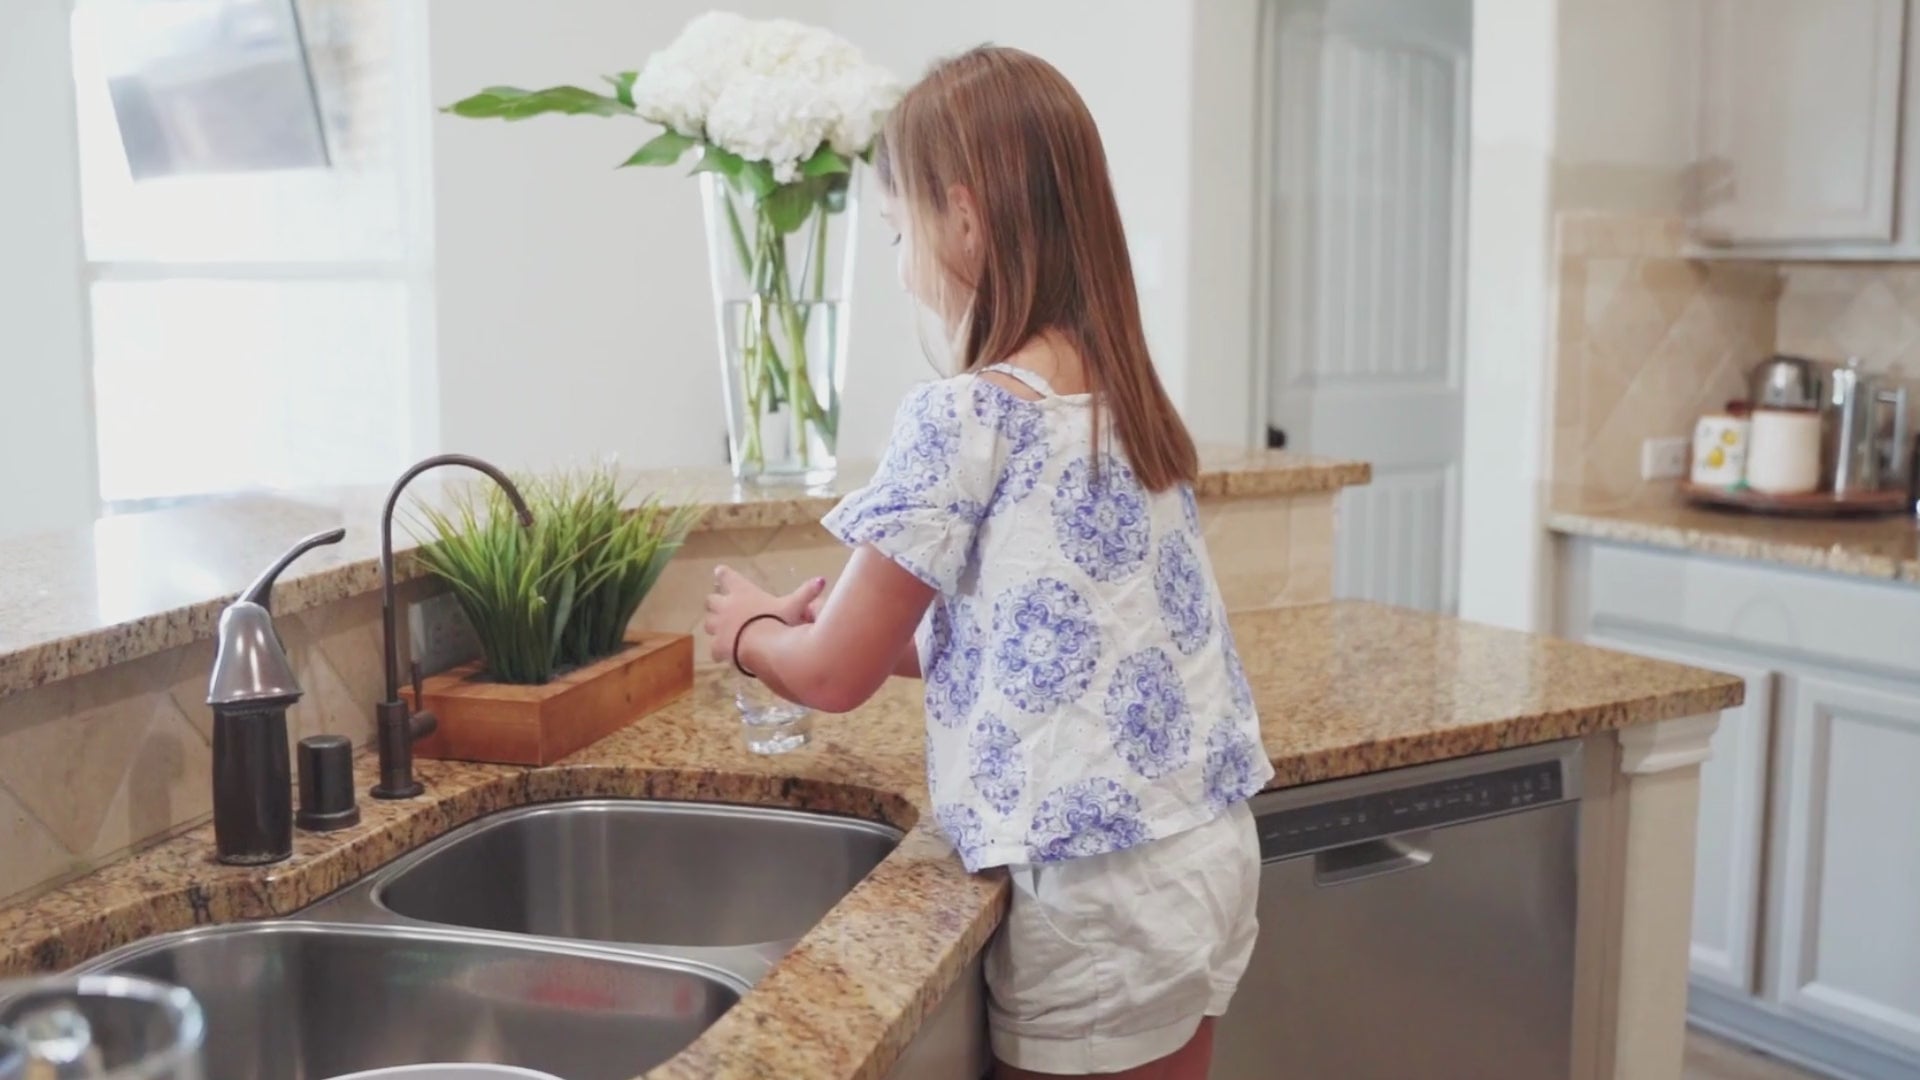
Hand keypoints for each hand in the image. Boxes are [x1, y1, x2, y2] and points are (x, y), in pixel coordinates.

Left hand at [703, 566, 826, 665]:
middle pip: (711, 600)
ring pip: (709, 622)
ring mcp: (718, 626)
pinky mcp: (717, 646)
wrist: (760, 645)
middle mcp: (725, 606)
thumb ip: (805, 593)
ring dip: (715, 625)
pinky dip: (719, 650)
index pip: (727, 577)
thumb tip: (822, 580)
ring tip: (724, 631)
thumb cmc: (775, 620)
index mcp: (741, 592)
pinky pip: (714, 647)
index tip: (719, 572)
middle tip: (722, 609)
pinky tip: (726, 654)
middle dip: (716, 604)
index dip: (723, 575)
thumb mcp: (792, 606)